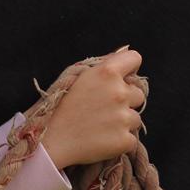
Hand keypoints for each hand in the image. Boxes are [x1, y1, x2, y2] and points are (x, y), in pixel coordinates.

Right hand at [40, 49, 144, 168]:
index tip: (121, 79)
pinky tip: (101, 139)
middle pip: (138, 93)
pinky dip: (120, 140)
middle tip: (103, 109)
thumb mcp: (77, 77)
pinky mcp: (125, 140)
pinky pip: (131, 138)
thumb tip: (125, 49)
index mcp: (107, 73)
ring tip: (100, 126)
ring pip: (135, 118)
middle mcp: (119, 93)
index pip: (134, 58)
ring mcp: (124, 118)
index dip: (129, 68)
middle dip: (125, 100)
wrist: (51, 140)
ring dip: (123, 122)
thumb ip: (103, 64)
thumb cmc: (61, 107)